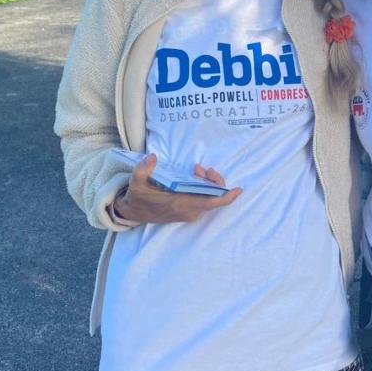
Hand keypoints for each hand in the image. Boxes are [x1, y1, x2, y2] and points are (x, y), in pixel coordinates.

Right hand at [114, 154, 241, 223]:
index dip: (226, 198)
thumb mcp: (136, 182)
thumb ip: (143, 169)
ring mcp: (189, 213)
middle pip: (213, 199)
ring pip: (208, 198)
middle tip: (205, 169)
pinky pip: (203, 200)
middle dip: (215, 182)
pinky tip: (196, 176)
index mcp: (179, 204)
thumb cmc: (138, 197)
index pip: (209, 203)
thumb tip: (152, 157)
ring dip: (208, 183)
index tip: (237, 190)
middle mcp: (188, 211)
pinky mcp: (188, 212)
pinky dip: (203, 188)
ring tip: (198, 170)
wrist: (134, 213)